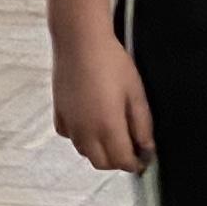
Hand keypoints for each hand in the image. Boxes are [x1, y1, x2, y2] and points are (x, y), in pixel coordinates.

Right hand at [53, 27, 153, 170]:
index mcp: (107, 127)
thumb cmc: (111, 62)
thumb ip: (142, 124)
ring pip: (85, 152)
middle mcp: (85, 131)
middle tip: (130, 148)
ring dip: (100, 151)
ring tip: (112, 134)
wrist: (80, 41)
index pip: (122, 161)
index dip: (136, 164)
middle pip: (102, 163)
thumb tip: (147, 147)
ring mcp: (70, 124)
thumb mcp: (135, 92)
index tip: (144, 159)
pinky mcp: (59, 114)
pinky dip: (81, 137)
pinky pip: (71, 136)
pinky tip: (90, 122)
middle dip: (117, 162)